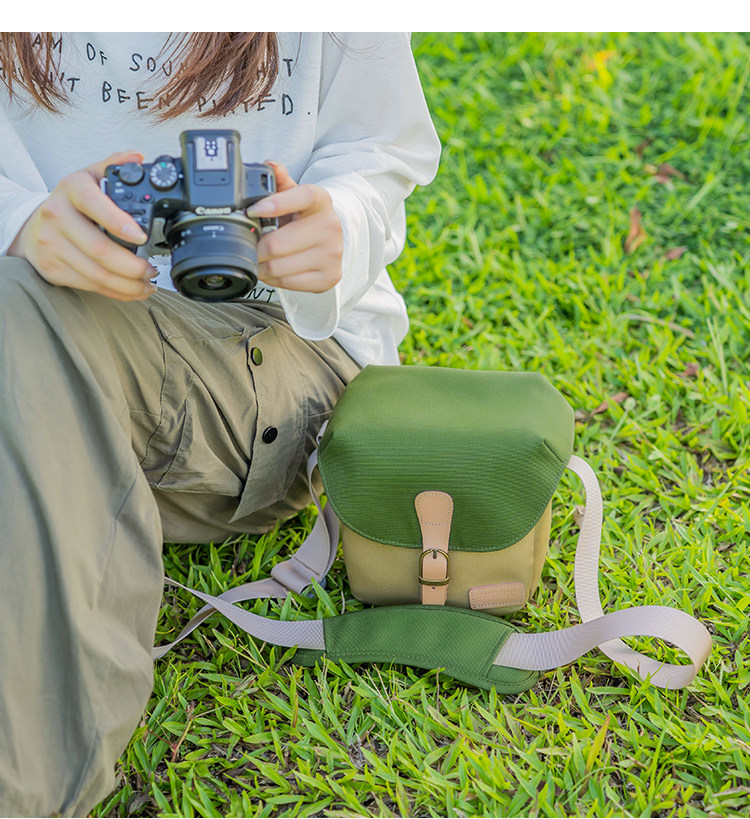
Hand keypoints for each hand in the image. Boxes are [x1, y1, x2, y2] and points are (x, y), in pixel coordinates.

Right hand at [8, 151, 156, 301]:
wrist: (35, 226)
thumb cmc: (72, 203)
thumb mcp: (90, 178)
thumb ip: (114, 166)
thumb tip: (138, 158)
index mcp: (72, 189)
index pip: (94, 204)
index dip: (120, 223)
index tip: (142, 237)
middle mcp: (57, 216)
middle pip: (100, 250)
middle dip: (133, 267)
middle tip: (152, 269)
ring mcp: (52, 244)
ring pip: (98, 274)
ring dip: (130, 285)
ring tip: (148, 283)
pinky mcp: (53, 268)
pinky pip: (91, 287)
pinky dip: (117, 293)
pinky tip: (133, 290)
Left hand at [247, 162, 342, 292]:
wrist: (329, 242)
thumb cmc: (304, 218)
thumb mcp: (292, 196)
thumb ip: (279, 181)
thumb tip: (269, 165)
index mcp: (320, 200)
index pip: (302, 197)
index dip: (275, 204)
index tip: (252, 211)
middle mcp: (330, 226)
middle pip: (277, 243)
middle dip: (255, 247)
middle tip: (248, 246)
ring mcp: (332, 253)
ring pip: (278, 267)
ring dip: (261, 266)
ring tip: (259, 259)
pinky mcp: (330, 276)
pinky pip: (288, 283)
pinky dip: (273, 280)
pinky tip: (273, 271)